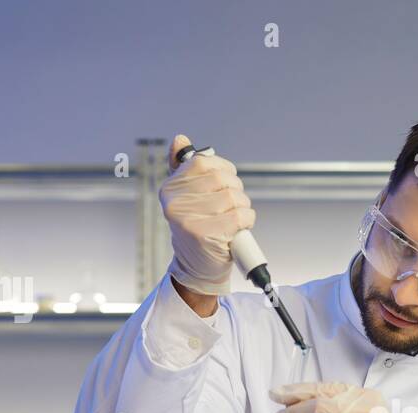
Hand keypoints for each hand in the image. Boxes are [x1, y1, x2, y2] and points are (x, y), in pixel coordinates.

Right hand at [160, 134, 255, 296]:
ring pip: (233, 198)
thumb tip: (180, 139)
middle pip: (222, 179)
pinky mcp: (203, 234)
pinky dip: (247, 222)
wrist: (198, 268)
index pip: (204, 162)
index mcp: (170, 188)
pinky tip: (237, 230)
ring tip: (232, 221)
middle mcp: (174, 201)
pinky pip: (239, 216)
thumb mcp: (188, 197)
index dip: (224, 171)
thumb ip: (185, 169)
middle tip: (230, 208)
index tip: (225, 185)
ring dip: (242, 209)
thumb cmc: (198, 229)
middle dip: (236, 192)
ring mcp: (187, 218)